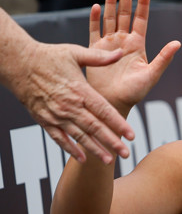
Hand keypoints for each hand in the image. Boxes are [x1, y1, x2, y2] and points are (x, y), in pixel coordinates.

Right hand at [13, 40, 136, 164]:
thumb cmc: (47, 56)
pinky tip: (81, 158)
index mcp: (80, 90)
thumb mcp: (74, 53)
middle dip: (111, 142)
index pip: (104, 111)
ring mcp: (57, 115)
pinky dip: (70, 149)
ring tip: (108, 160)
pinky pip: (59, 138)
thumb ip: (99, 57)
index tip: (131, 135)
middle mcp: (70, 106)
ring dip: (94, 149)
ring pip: (79, 136)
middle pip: (95, 128)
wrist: (18, 63)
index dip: (118, 124)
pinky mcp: (45, 120)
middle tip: (126, 153)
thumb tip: (120, 53)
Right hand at [87, 0, 180, 118]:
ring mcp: (108, 45)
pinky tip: (96, 6)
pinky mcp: (94, 51)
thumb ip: (164, 58)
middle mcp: (123, 42)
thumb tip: (178, 43)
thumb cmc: (134, 93)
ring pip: (109, 18)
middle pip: (124, 14)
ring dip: (110, 2)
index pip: (141, 20)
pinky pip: (94, 31)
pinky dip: (94, 19)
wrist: (113, 104)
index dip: (143, 4)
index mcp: (137, 45)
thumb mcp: (151, 75)